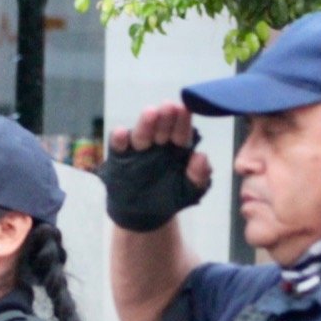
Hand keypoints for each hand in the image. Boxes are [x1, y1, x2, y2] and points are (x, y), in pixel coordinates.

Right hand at [102, 101, 212, 231]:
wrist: (144, 215)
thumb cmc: (170, 198)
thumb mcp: (190, 190)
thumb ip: (199, 175)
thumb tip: (201, 156)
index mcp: (177, 148)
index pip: (181, 132)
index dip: (183, 121)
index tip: (185, 109)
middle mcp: (158, 144)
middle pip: (161, 128)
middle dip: (165, 117)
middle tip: (168, 105)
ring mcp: (137, 150)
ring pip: (141, 134)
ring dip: (145, 124)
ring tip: (150, 113)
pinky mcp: (119, 158)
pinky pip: (118, 147)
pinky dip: (119, 139)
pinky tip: (121, 132)